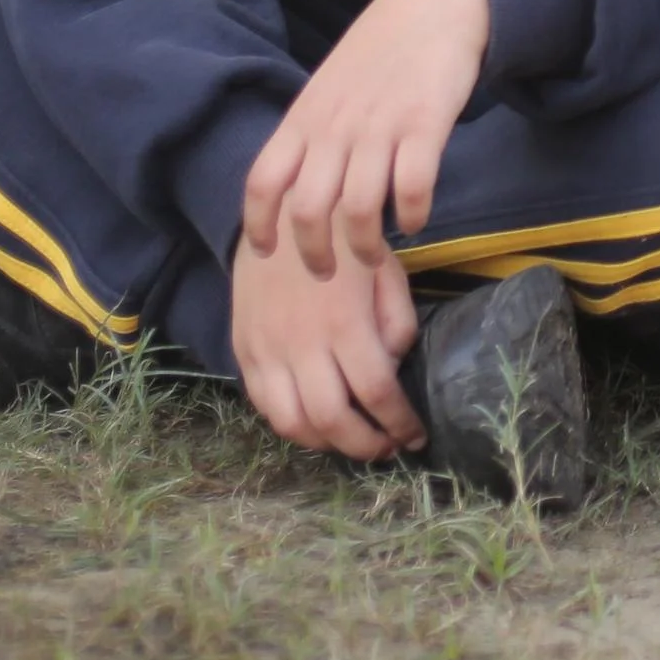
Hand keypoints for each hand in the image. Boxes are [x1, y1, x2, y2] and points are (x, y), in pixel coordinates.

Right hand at [231, 223, 424, 457]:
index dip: (399, 423)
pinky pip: (263, 405)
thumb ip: (396, 322)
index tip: (416, 437)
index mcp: (345, 322)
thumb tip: (392, 367)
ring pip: (293, 423)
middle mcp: (302, 344)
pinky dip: (290, 426)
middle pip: (333, 420)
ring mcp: (267, 350)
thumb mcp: (385, 270)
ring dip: (326, 445)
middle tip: (387, 449)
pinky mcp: (243, 350)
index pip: (375, 392)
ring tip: (351, 441)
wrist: (280, 210)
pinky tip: (314, 424)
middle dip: (365, 445)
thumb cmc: (343, 239)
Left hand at [241, 0, 489, 278]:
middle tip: (330, 274)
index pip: (262, 182)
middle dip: (314, 255)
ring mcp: (379, 126)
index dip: (258, 226)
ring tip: (375, 257)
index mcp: (305, 118)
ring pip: (359, 209)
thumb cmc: (378, 51)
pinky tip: (416, 220)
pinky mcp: (425, 124)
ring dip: (365, 246)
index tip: (266, 255)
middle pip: (307, 210)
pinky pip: (412, 188)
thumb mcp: (328, 89)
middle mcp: (335, 127)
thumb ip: (311, 135)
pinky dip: (412, 216)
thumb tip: (298, 192)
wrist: (434, 4)